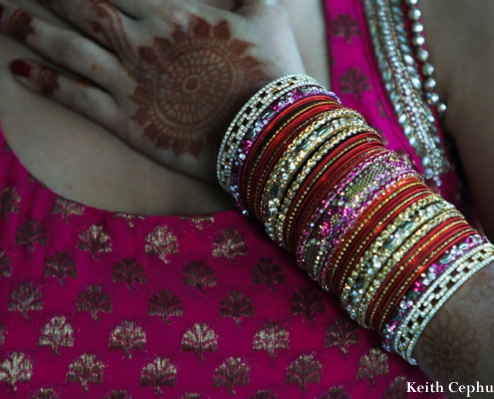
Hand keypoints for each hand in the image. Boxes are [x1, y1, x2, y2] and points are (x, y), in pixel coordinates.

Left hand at [0, 0, 304, 181]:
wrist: (270, 130)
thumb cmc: (273, 71)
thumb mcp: (268, 13)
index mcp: (173, 13)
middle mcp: (143, 41)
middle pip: (83, 9)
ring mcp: (131, 81)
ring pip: (70, 48)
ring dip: (32, 30)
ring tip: (2, 15)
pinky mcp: (127, 121)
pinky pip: (78, 98)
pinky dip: (46, 84)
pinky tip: (19, 72)